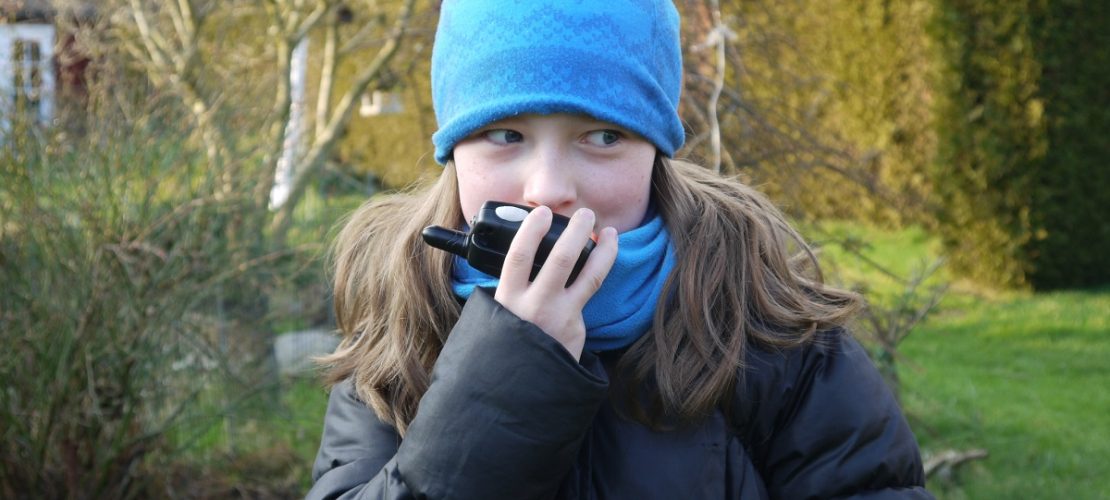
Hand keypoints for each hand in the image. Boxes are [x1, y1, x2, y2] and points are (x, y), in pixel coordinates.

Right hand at [493, 206, 618, 359]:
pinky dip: (599, 270)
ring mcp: (559, 316)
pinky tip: (605, 256)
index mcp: (509, 298)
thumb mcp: (497, 312)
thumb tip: (524, 252)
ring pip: (589, 275)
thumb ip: (511, 286)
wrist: (519, 385)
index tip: (542, 212)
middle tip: (585, 213)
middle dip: (576, 230)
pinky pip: (590, 292)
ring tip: (609, 231)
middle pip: (561, 258)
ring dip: (602, 248)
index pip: (519, 255)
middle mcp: (535, 305)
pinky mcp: (576, 328)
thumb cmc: (506, 341)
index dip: (532, 230)